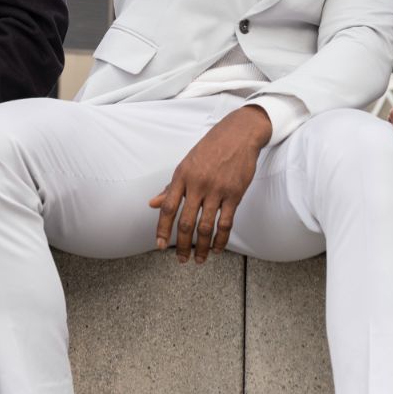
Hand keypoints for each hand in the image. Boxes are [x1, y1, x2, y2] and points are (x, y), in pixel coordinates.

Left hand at [149, 104, 271, 262]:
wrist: (239, 133)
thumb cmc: (211, 147)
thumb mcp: (187, 163)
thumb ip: (171, 186)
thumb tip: (153, 203)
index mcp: (182, 175)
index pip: (167, 207)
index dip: (162, 229)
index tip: (159, 245)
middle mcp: (198, 183)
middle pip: (185, 222)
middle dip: (181, 245)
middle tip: (181, 259)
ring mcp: (217, 189)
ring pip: (206, 226)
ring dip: (201, 247)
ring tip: (199, 259)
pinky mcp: (235, 194)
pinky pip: (226, 223)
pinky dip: (220, 240)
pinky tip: (216, 248)